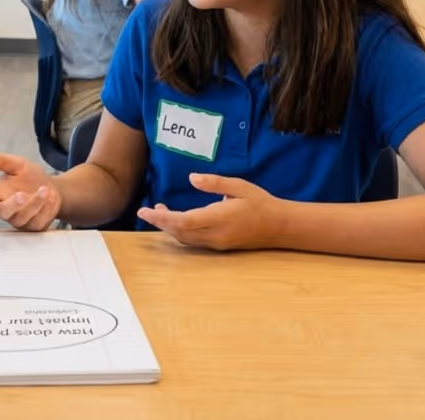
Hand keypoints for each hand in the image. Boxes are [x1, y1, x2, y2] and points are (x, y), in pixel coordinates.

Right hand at [0, 152, 61, 230]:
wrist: (52, 188)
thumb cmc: (30, 178)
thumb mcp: (19, 165)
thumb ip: (3, 161)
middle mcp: (7, 210)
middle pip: (4, 212)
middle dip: (13, 204)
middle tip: (22, 194)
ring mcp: (21, 221)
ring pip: (23, 218)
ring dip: (35, 203)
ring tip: (45, 190)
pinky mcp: (35, 227)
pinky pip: (39, 223)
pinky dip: (46, 209)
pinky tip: (52, 198)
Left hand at [136, 174, 280, 250]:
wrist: (279, 226)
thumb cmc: (260, 203)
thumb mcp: (239, 186)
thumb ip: (214, 183)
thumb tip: (191, 178)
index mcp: (219, 218)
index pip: (182, 221)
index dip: (161, 217)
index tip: (145, 211)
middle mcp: (215, 235)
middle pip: (179, 232)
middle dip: (160, 222)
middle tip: (147, 209)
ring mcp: (217, 243)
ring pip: (185, 238)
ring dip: (169, 227)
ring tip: (160, 210)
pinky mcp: (219, 246)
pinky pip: (193, 240)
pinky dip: (180, 231)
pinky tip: (178, 219)